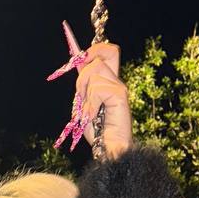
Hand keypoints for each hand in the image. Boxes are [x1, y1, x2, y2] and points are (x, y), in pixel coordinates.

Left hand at [75, 41, 132, 158]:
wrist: (108, 148)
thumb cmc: (97, 131)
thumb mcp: (84, 103)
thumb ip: (84, 85)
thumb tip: (78, 63)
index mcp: (109, 81)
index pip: (109, 51)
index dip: (96, 49)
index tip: (82, 60)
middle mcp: (117, 81)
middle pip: (102, 55)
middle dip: (84, 72)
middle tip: (81, 94)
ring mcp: (120, 87)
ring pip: (96, 70)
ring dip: (85, 91)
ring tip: (88, 110)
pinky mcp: (120, 96)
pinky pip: (97, 89)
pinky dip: (90, 104)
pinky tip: (93, 116)